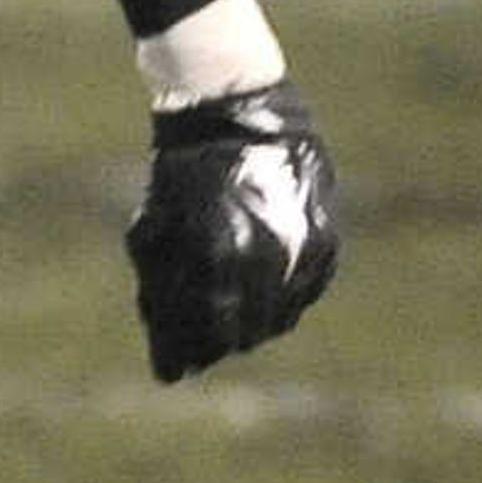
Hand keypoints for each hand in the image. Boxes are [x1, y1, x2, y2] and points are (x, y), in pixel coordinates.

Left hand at [125, 83, 340, 379]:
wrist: (235, 112)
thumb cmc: (180, 172)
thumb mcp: (157, 234)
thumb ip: (163, 294)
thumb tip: (169, 366)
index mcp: (217, 256)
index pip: (203, 334)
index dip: (182, 354)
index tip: (170, 369)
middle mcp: (265, 258)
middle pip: (242, 335)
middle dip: (214, 344)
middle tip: (198, 348)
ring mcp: (300, 250)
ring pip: (279, 320)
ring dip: (251, 327)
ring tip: (229, 321)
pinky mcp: (325, 240)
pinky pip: (307, 292)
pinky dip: (284, 302)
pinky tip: (263, 300)